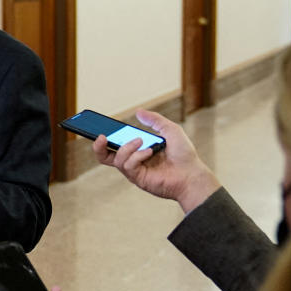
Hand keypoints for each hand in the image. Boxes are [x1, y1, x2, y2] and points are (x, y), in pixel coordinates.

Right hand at [91, 109, 220, 212]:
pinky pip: (128, 165)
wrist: (192, 173)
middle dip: (98, 147)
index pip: (116, 144)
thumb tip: (139, 112)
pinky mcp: (138, 179)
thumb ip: (154, 120)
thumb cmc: (183, 154)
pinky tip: (148, 152)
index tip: (102, 129)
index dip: (106, 138)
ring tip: (141, 141)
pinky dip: (137, 156)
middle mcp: (133, 160)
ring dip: (127, 147)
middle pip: (106, 156)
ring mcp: (135, 171)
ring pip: (118, 158)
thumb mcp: (170, 130)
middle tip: (101, 137)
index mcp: (138, 149)